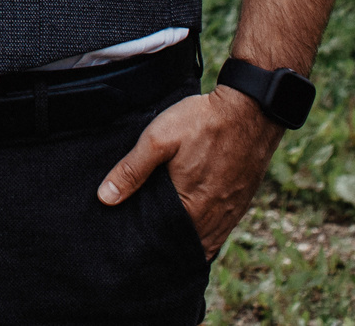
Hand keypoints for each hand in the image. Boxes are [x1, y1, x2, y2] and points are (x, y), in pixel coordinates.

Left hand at [97, 87, 279, 258]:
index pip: (163, 239)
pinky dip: (206, 235)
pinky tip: (192, 226)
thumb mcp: (158, 140)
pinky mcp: (241, 202)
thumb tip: (105, 198)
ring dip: (186, 241)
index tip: (131, 239)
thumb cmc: (201, 122)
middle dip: (165, 244)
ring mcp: (230, 212)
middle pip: (184, 243)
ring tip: (165, 235)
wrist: (249, 110)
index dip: (147, 241)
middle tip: (145, 238)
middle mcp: (213, 217)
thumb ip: (132, 170)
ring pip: (205, 241)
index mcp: (190, 207)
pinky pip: (221, 231)